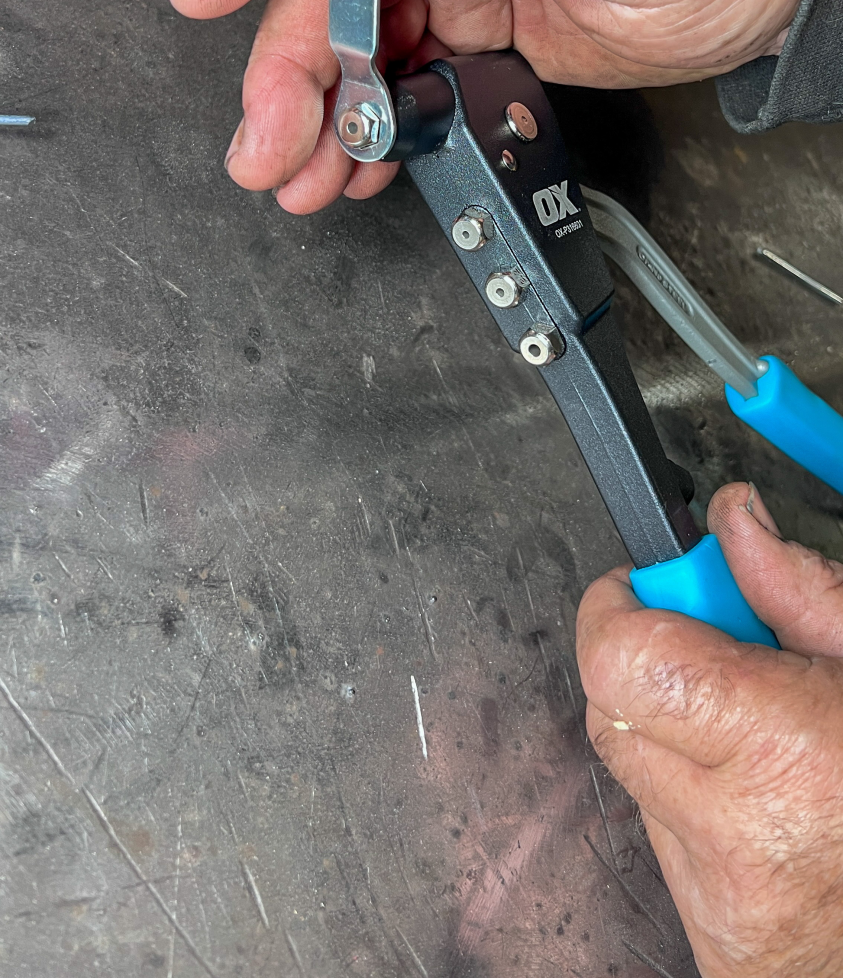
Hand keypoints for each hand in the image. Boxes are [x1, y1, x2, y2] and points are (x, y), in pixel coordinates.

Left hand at [576, 482, 842, 976]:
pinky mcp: (711, 936)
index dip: (615, 609)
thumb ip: (796, 587)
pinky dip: (689, 797)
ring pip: (632, 772)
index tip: (638, 587)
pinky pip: (660, 832)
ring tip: (752, 732)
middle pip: (610, 708)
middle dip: (646, 662)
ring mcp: (716, 892)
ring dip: (670, 732)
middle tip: (716, 654)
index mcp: (784, 747)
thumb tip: (733, 521)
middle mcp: (737, 828)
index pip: (624, 661)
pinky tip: (753, 792)